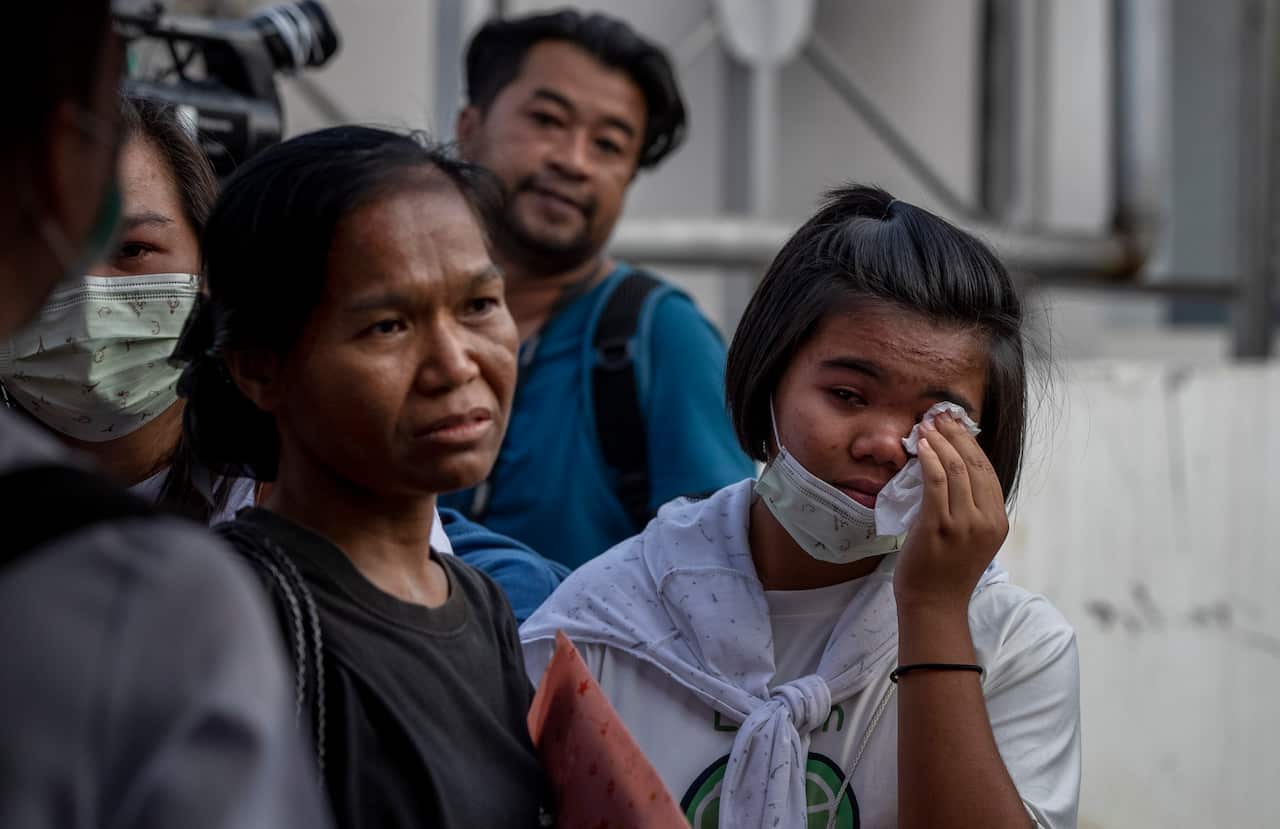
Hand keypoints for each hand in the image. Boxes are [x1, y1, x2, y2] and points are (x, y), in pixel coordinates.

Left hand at [893, 412, 1008, 614]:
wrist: (933, 605)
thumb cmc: (945, 571)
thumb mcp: (969, 537)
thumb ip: (969, 508)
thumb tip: (951, 469)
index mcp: (998, 521)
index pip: (988, 470)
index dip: (970, 442)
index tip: (954, 424)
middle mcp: (986, 520)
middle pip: (975, 464)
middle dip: (956, 435)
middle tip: (938, 416)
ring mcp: (964, 524)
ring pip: (956, 469)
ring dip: (940, 442)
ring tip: (926, 426)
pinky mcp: (939, 527)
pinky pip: (936, 483)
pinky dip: (929, 460)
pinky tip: (921, 447)